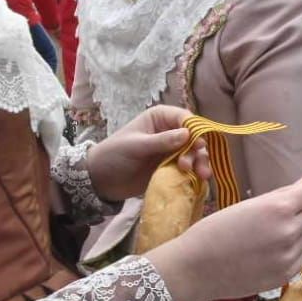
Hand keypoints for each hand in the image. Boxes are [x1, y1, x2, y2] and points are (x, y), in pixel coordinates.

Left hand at [87, 105, 211, 201]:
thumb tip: (188, 134)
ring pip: (195, 154)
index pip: (185, 119)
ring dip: (199, 163)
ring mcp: (172, 150)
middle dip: (198, 151)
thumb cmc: (114, 155)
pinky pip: (189, 169)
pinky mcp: (172, 167)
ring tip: (200, 175)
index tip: (199, 144)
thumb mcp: (136, 146)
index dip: (195, 130)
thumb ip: (161, 141)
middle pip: (194, 138)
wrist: (101, 180)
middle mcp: (170, 132)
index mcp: (160, 118)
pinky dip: (195, 174)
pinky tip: (198, 182)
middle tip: (192, 166)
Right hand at [148, 179, 301, 300]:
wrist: (196, 268)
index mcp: (279, 208)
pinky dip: (292, 254)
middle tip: (277, 217)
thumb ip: (279, 195)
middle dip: (300, 211)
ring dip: (296, 234)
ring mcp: (289, 256)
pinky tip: (270, 254)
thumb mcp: (247, 205)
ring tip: (268, 238)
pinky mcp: (285, 275)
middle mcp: (290, 232)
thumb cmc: (215, 230)